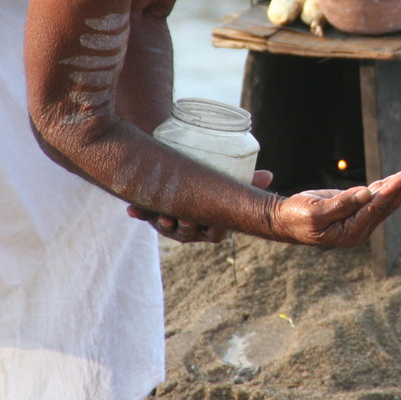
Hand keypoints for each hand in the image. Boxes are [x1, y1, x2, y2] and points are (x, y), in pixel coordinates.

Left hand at [125, 169, 273, 242]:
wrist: (184, 166)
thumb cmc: (214, 175)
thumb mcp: (229, 179)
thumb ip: (247, 180)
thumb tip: (268, 176)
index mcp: (213, 224)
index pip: (216, 233)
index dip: (213, 229)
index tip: (212, 222)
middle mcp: (192, 228)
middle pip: (189, 233)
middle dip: (184, 227)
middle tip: (181, 217)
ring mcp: (172, 223)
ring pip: (168, 228)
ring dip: (163, 224)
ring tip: (163, 216)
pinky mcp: (155, 213)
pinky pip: (148, 215)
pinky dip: (141, 213)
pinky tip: (132, 210)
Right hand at [271, 168, 400, 245]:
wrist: (286, 220)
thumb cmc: (297, 216)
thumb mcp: (316, 212)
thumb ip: (342, 204)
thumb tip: (367, 193)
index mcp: (352, 231)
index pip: (377, 207)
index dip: (392, 189)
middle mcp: (361, 228)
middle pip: (390, 204)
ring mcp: (361, 220)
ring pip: (387, 200)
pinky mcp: (357, 209)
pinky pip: (378, 196)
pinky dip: (391, 185)